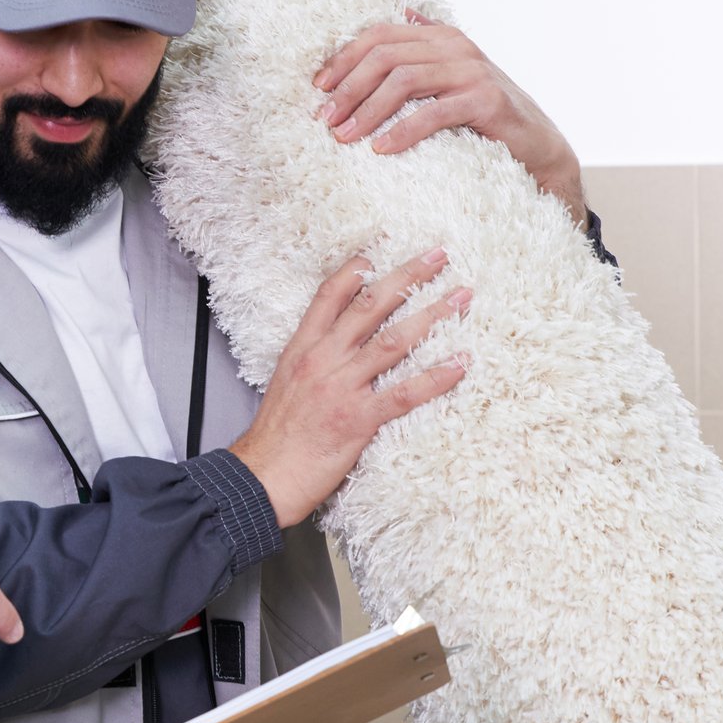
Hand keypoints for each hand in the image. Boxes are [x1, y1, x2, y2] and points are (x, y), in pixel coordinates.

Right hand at [229, 252, 468, 525]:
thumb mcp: (285, 383)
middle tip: (438, 255)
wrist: (261, 477)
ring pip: (394, 341)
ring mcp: (342, 387)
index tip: (382, 246)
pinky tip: (460, 363)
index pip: (331, 295)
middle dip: (408, 276)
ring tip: (461, 297)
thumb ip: (312, 361)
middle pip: (371, 306)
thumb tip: (338, 348)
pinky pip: (405, 392)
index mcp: (303, 348)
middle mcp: (323, 359)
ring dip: (433, 315)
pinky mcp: (359, 419)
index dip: (358, 267)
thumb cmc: (274, 437)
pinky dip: (436, 377)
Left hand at [313, 9, 587, 225]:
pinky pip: (432, 113)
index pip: (379, 35)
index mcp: (440, 36)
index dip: (344, 59)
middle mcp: (455, 46)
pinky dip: (401, 131)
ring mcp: (472, 70)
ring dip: (367, 109)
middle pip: (385, 56)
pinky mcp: (486, 100)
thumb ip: (424, 51)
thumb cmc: (484, 114)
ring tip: (345, 136)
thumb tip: (402, 14)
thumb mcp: (449, 77)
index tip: (318, 89)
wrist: (537, 144)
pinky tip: (381, 148)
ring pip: (404, 80)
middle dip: (348, 87)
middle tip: (325, 119)